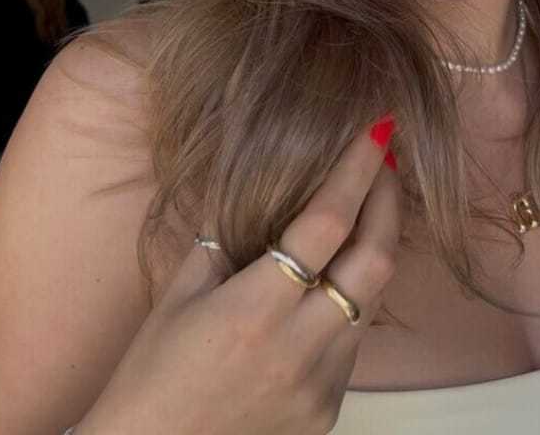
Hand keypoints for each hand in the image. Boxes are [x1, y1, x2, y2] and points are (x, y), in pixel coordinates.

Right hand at [78, 117, 400, 434]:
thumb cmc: (150, 378)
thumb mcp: (179, 297)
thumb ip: (225, 242)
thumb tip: (259, 192)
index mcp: (253, 310)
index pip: (325, 224)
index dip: (356, 172)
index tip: (375, 132)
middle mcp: (299, 347)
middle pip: (375, 261)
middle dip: (388, 203)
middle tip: (384, 164)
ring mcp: (321, 385)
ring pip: (371, 300)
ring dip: (373, 249)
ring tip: (364, 212)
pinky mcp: (328, 410)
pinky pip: (354, 341)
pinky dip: (352, 300)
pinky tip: (333, 281)